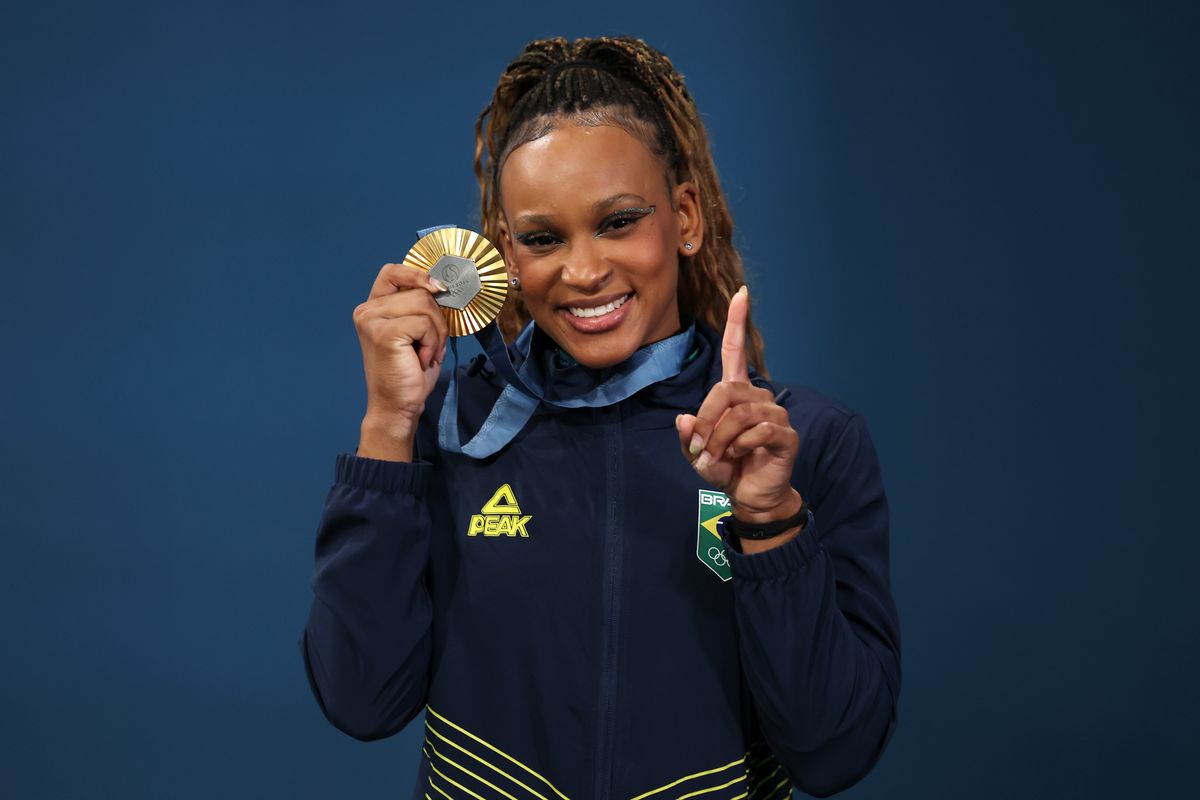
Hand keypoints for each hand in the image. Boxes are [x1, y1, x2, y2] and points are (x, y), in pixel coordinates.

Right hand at [352, 263, 448, 457]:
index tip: (437, 287)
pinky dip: (431, 343)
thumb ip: (421, 308)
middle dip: (437, 319)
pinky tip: (420, 359)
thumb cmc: (409, 373)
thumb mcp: (417, 333)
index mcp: (372, 307)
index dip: (417, 273)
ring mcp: (372, 320)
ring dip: (436, 332)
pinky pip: (425, 323)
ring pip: (425, 304)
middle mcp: (367, 310)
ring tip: (424, 353)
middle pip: (419, 290)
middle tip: (430, 346)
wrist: (397, 407)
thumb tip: (443, 286)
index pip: (393, 271)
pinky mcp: (383, 333)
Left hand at [676, 287, 801, 520]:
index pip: (735, 352)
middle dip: (707, 419)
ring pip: (740, 413)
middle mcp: (758, 398)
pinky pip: (759, 431)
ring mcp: (774, 416)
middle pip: (726, 390)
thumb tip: (684, 419)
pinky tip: (740, 458)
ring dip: (721, 438)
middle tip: (699, 448)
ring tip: (715, 458)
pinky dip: (740, 446)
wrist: (750, 496)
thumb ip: (689, 436)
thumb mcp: (697, 454)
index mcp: (736, 394)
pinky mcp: (786, 435)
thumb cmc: (725, 468)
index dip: (737, 323)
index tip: (740, 294)